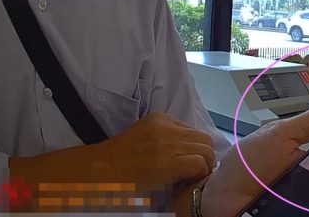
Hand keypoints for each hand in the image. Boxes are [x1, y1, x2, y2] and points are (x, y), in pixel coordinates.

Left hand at [91, 112, 214, 183]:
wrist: (102, 166)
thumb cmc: (128, 186)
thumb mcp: (158, 193)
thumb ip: (183, 182)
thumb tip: (202, 175)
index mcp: (164, 164)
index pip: (201, 163)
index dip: (203, 173)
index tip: (198, 179)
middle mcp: (166, 141)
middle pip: (206, 146)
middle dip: (206, 159)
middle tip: (198, 168)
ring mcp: (163, 125)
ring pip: (200, 133)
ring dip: (199, 147)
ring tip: (189, 156)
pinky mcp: (159, 116)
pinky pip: (185, 125)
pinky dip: (186, 136)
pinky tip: (176, 145)